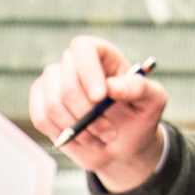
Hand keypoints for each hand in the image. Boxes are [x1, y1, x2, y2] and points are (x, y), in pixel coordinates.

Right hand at [28, 36, 167, 189]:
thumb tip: (112, 87)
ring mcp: (53, 83)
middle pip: (67, 82)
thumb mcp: (153, 101)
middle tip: (110, 133)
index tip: (100, 97)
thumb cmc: (138, 118)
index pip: (83, 48)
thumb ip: (139, 89)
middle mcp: (73, 64)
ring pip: (53, 104)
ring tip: (99, 138)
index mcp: (101, 54)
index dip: (88, 71)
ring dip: (78, 129)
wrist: (121, 146)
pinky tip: (80, 138)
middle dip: (87, 114)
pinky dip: (62, 133)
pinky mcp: (41, 104)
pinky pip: (41, 118)